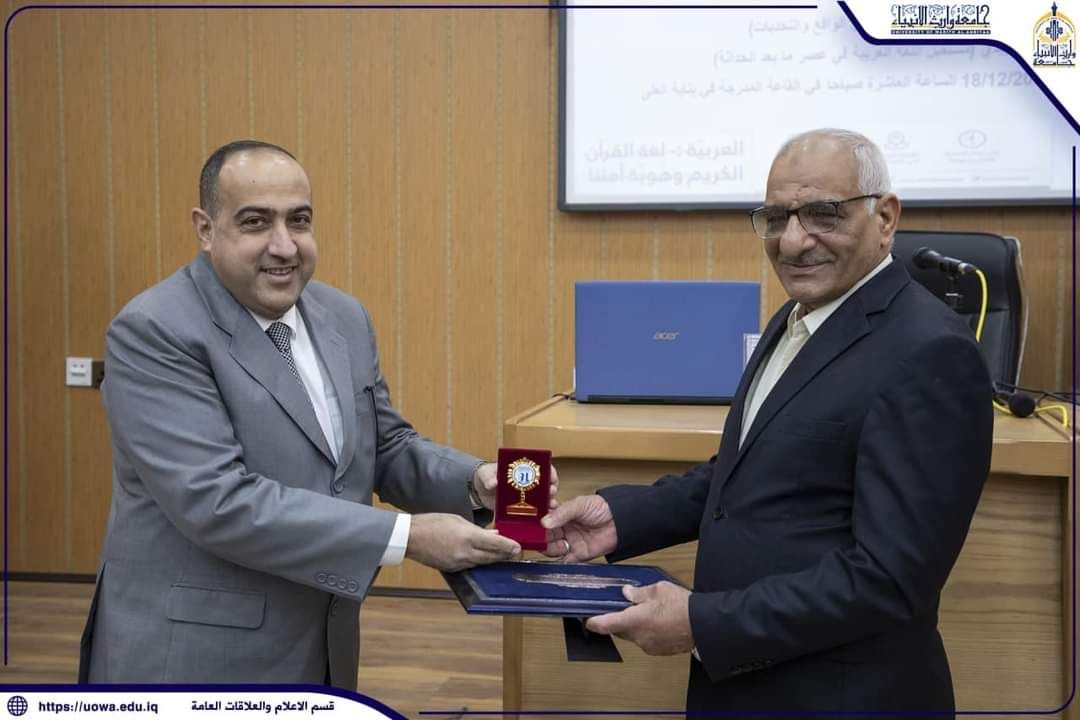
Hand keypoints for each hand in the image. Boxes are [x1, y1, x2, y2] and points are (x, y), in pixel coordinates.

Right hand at [406, 513, 520, 571]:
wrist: (410, 538)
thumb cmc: (432, 523)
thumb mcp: (457, 520)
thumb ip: (477, 528)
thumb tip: (493, 533)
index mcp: (467, 536)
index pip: (495, 543)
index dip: (508, 546)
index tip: (518, 548)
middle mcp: (465, 552)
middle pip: (491, 556)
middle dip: (504, 555)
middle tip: (516, 553)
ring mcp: (458, 563)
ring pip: (482, 562)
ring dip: (493, 559)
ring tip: (503, 556)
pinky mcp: (452, 569)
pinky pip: (470, 566)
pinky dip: (479, 561)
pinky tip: (483, 558)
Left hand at [473, 462, 559, 511]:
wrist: (479, 491)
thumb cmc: (486, 476)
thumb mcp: (486, 474)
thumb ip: (489, 478)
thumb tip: (493, 483)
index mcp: (521, 469)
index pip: (540, 468)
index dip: (549, 471)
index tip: (552, 477)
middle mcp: (527, 483)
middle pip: (545, 484)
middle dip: (551, 488)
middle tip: (551, 492)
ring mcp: (525, 496)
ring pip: (542, 499)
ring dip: (548, 503)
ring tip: (551, 507)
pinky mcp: (520, 509)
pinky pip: (532, 512)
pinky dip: (538, 515)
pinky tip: (543, 519)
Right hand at [539, 494, 616, 561]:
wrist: (621, 521)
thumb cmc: (602, 508)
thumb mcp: (579, 505)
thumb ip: (562, 513)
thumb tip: (544, 522)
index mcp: (560, 514)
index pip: (543, 518)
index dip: (536, 520)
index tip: (530, 521)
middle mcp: (562, 529)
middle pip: (545, 535)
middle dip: (539, 536)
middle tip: (536, 536)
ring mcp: (569, 542)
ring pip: (551, 548)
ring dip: (549, 548)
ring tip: (554, 543)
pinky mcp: (577, 554)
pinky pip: (564, 561)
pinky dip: (559, 562)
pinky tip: (557, 558)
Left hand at [585, 581, 693, 655]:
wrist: (704, 625)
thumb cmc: (683, 606)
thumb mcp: (658, 590)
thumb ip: (639, 593)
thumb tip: (627, 594)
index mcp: (634, 620)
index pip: (605, 624)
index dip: (594, 622)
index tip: (588, 619)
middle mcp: (639, 637)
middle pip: (619, 630)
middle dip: (618, 620)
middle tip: (623, 608)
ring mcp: (649, 646)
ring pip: (633, 636)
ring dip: (634, 626)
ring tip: (647, 612)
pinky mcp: (659, 651)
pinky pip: (646, 641)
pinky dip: (647, 632)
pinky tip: (657, 622)